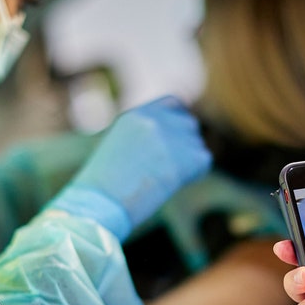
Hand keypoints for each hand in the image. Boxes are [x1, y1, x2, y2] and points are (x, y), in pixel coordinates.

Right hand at [49, 95, 211, 239]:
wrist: (101, 202)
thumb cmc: (102, 187)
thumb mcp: (119, 150)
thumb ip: (145, 139)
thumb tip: (171, 146)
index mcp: (136, 115)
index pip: (172, 103)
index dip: (178, 120)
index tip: (179, 135)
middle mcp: (156, 120)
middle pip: (189, 124)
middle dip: (185, 143)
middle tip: (171, 167)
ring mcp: (173, 136)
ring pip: (196, 144)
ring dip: (187, 161)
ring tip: (163, 180)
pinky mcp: (188, 155)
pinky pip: (203, 162)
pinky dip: (194, 175)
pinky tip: (172, 185)